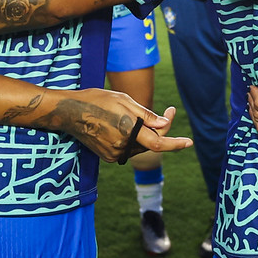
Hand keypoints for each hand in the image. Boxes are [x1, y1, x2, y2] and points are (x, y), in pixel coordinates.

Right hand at [50, 90, 191, 163]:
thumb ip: (145, 115)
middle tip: (167, 112)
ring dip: (146, 135)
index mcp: (127, 131)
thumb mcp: (123, 100)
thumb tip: (164, 125)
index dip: (175, 143)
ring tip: (136, 115)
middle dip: (161, 130)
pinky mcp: (107, 156)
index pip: (158, 143)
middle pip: (150, 143)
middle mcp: (121, 146)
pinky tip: (123, 125)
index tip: (189, 142)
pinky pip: (128, 149)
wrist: (68, 113)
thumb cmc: (96, 100)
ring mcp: (113, 154)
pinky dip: (133, 139)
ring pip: (140, 146)